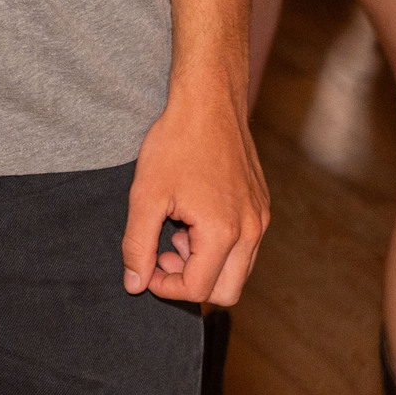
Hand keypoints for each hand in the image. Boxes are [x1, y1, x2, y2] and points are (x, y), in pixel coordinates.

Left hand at [122, 88, 268, 303]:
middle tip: (162, 253)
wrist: (208, 102)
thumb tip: (135, 284)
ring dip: (204, 264)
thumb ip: (138, 245)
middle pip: (226, 291)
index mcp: (225, 232)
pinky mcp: (261, 207)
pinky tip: (192, 216)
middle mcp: (252, 231)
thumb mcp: (145, 195)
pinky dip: (218, 246)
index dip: (165, 287)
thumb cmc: (176, 143)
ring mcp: (260, 219)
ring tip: (176, 230)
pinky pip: (244, 246)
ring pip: (237, 271)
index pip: (199, 290)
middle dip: (189, 282)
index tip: (145, 267)